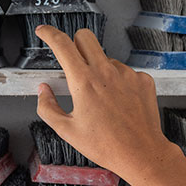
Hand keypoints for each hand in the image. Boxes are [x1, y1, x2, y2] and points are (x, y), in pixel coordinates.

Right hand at [35, 25, 184, 185]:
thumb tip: (43, 91)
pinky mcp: (142, 80)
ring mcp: (126, 74)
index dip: (49, 33)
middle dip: (75, 44)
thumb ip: (48, 107)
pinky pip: (124, 71)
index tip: (44, 31)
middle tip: (73, 62)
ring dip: (97, 67)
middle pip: (85, 37)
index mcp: (83, 82)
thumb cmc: (106, 145)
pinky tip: (118, 101)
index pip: (62, 44)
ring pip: (105, 57)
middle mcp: (105, 72)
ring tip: (100, 97)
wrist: (141, 154)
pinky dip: (118, 81)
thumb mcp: (67, 130)